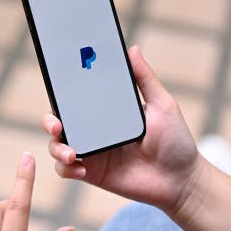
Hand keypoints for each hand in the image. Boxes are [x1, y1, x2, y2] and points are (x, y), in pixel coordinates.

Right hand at [42, 45, 202, 212]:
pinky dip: (66, 168)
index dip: (62, 93)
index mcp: (107, 111)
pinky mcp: (92, 173)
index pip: (77, 99)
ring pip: (57, 146)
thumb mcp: (162, 105)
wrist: (181, 180)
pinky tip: (81, 167)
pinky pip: (66, 170)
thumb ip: (145, 79)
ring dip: (56, 147)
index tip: (57, 86)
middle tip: (56, 125)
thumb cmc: (175, 142)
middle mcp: (95, 130)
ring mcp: (92, 152)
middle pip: (60, 122)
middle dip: (49, 122)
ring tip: (71, 153)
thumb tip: (131, 49)